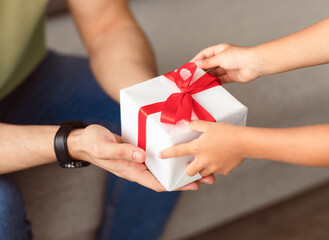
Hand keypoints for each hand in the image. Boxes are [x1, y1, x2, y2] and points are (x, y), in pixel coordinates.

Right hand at [67, 125, 214, 191]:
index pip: (157, 183)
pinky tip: (181, 148)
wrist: (84, 138)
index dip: (176, 185)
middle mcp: (138, 167)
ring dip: (181, 166)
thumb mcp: (104, 147)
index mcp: (131, 170)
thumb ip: (122, 151)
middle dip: (185, 178)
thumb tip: (142, 156)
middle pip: (165, 177)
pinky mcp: (139, 149)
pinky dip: (170, 154)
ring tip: (200, 162)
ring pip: (164, 167)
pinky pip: (158, 155)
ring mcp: (139, 159)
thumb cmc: (92, 143)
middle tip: (207, 175)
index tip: (194, 183)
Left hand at [159, 120, 244, 176]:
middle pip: (190, 172)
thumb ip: (195, 125)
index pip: (178, 152)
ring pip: (203, 173)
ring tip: (206, 160)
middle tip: (190, 163)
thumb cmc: (227, 132)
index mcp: (198, 148)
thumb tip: (185, 122)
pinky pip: (217, 172)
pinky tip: (220, 159)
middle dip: (188, 169)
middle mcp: (204, 160)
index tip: (161, 155)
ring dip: (201, 169)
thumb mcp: (209, 125)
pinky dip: (216, 168)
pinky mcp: (223, 170)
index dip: (167, 154)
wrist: (245, 142)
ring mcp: (214, 167)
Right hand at [191, 43, 261, 82]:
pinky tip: (208, 85)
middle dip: (201, 70)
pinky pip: (220, 80)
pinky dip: (214, 82)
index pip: (204, 54)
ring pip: (214, 73)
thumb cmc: (238, 56)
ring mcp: (227, 67)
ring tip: (198, 82)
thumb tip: (196, 64)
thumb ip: (207, 63)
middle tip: (192, 76)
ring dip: (207, 77)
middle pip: (209, 64)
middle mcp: (223, 58)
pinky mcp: (231, 76)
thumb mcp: (219, 58)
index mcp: (219, 50)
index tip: (189, 66)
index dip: (196, 60)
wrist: (253, 64)